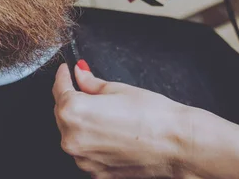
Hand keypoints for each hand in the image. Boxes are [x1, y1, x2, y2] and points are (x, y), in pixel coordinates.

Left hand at [52, 62, 193, 177]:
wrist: (178, 145)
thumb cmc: (153, 115)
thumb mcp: (118, 89)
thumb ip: (91, 83)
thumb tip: (80, 74)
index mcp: (74, 112)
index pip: (60, 90)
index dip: (62, 77)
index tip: (65, 71)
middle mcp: (73, 139)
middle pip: (62, 113)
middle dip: (71, 99)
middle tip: (85, 88)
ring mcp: (84, 159)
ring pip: (72, 134)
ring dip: (80, 122)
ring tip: (103, 112)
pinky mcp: (97, 173)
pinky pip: (86, 152)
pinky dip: (91, 141)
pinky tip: (109, 132)